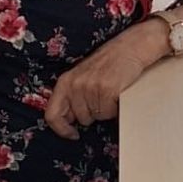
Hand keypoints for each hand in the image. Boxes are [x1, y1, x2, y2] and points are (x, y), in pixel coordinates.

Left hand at [45, 25, 160, 139]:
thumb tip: (69, 121)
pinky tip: (118, 93)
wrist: (131, 47)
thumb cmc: (108, 62)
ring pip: (97, 117)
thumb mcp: (82, 76)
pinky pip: (110, 113)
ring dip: (106, 110)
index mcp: (65, 81)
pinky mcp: (107, 90)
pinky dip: (116, 108)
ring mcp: (91, 87)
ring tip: (110, 92)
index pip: (52, 115)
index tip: (72, 134)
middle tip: (101, 96)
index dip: (61, 129)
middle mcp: (75, 84)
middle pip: (81, 118)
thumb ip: (72, 96)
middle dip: (93, 113)